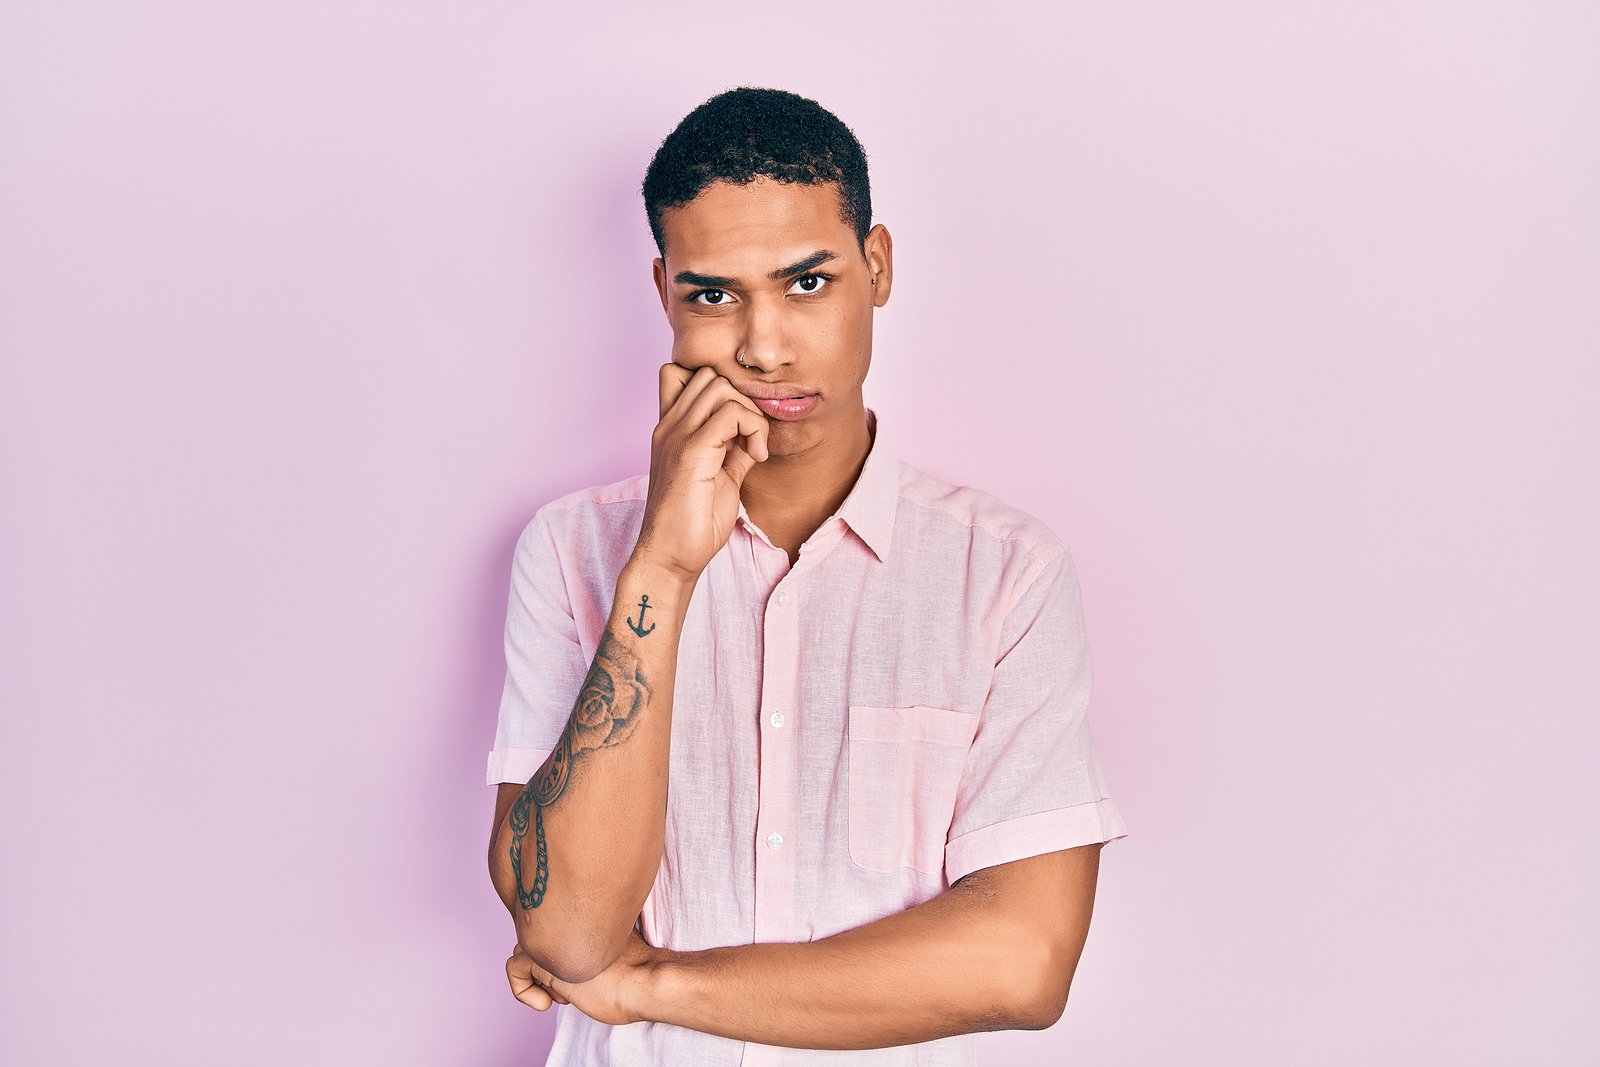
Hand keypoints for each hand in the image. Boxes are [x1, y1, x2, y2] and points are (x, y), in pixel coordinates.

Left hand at [506, 929, 662, 1025]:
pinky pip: (513, 969)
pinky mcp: (540, 960)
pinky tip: (547, 1004)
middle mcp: (565, 921)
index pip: (555, 926)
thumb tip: (589, 959)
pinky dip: (523, 991)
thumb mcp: (614, 949)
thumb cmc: (639, 972)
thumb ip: (595, 943)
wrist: (646, 981)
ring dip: (539, 978)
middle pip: (538, 937)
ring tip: (563, 996)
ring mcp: (551, 939)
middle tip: (571, 988)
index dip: (561, 953)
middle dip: (548, 967)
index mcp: (585, 916)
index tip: (580, 977)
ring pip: (524, 950)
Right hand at [633, 364, 769, 582]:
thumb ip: (732, 450)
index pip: (684, 373)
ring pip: (720, 385)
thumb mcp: (718, 476)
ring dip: (749, 413)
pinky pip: (730, 413)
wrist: (669, 557)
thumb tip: (752, 434)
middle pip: (709, 374)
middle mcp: (669, 426)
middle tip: (750, 438)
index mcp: (671, 429)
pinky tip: (755, 457)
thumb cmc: (691, 524)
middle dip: (741, 399)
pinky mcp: (690, 451)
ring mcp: (676, 435)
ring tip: (752, 449)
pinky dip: (753, 429)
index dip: (720, 389)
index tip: (738, 426)